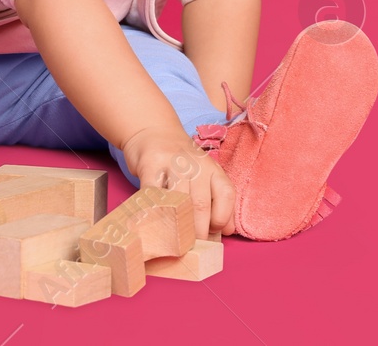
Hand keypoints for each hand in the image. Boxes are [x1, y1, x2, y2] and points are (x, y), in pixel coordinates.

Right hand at [120, 125, 236, 237]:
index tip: (212, 234)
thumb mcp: (205, 175)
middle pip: (202, 204)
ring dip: (177, 226)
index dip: (221, 219)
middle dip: (197, 232)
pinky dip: (154, 211)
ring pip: (179, 201)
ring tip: (173, 240)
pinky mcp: (150, 165)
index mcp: (213, 169)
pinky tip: (154, 221)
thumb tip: (226, 232)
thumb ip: (217, 201)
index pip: (226, 195)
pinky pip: (153, 194)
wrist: (153, 131)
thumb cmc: (181, 163)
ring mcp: (173, 163)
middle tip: (191, 247)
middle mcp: (196, 165)